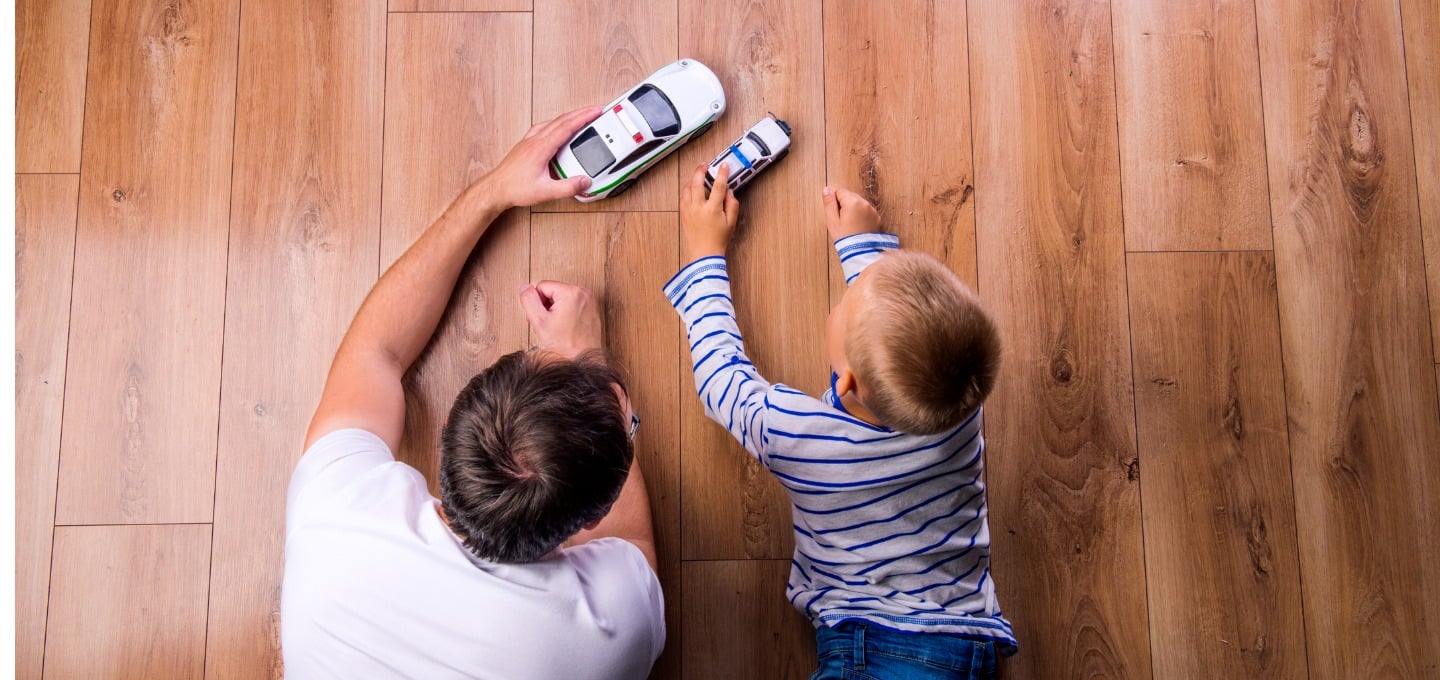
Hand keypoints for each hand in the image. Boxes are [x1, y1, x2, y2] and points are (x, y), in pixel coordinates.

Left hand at [478, 106, 601, 208]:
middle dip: (580, 113)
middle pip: (561, 120)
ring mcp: (529, 141)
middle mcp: (535, 140)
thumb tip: (584, 182)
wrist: (496, 189)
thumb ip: (568, 187)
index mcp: (541, 148)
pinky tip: (557, 127)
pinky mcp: (525, 145)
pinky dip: (555, 123)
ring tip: (580, 116)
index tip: (595, 111)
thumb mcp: (546, 192)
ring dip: (568, 117)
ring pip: (552, 122)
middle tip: (595, 110)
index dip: (583, 117)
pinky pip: (543, 127)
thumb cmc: (515, 188)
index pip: (567, 127)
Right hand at [519, 281, 602, 357]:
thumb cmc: (565, 345)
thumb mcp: (539, 321)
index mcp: (572, 292)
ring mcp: (590, 302)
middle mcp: (584, 294)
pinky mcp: (591, 311)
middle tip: (547, 324)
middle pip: (553, 292)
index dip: (537, 303)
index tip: (541, 318)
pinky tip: (564, 329)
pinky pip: (572, 307)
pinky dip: (565, 316)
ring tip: (556, 328)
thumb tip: (525, 287)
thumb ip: (529, 300)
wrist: (582, 362)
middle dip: (546, 307)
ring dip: (554, 312)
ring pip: (561, 300)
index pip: (542, 286)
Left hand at [680, 163, 738, 262]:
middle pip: (697, 182)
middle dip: (700, 171)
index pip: (718, 186)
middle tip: (704, 165)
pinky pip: (683, 197)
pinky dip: (687, 189)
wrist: (704, 253)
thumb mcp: (732, 222)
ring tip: (697, 174)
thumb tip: (729, 192)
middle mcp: (698, 207)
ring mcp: (689, 210)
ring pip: (687, 188)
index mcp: (712, 209)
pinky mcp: (683, 214)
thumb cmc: (719, 240)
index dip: (722, 174)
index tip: (724, 166)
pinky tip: (691, 187)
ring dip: (692, 179)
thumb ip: (732, 205)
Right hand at [823, 186, 880, 240]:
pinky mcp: (877, 218)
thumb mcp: (832, 221)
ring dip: (853, 210)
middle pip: (850, 196)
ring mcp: (872, 210)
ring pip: (859, 203)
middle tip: (842, 221)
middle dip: (845, 205)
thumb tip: (826, 189)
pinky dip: (861, 216)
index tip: (836, 214)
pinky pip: (866, 211)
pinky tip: (858, 227)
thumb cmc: (845, 238)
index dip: (835, 202)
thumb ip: (829, 203)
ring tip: (850, 225)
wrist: (861, 252)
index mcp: (853, 202)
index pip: (840, 191)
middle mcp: (865, 203)